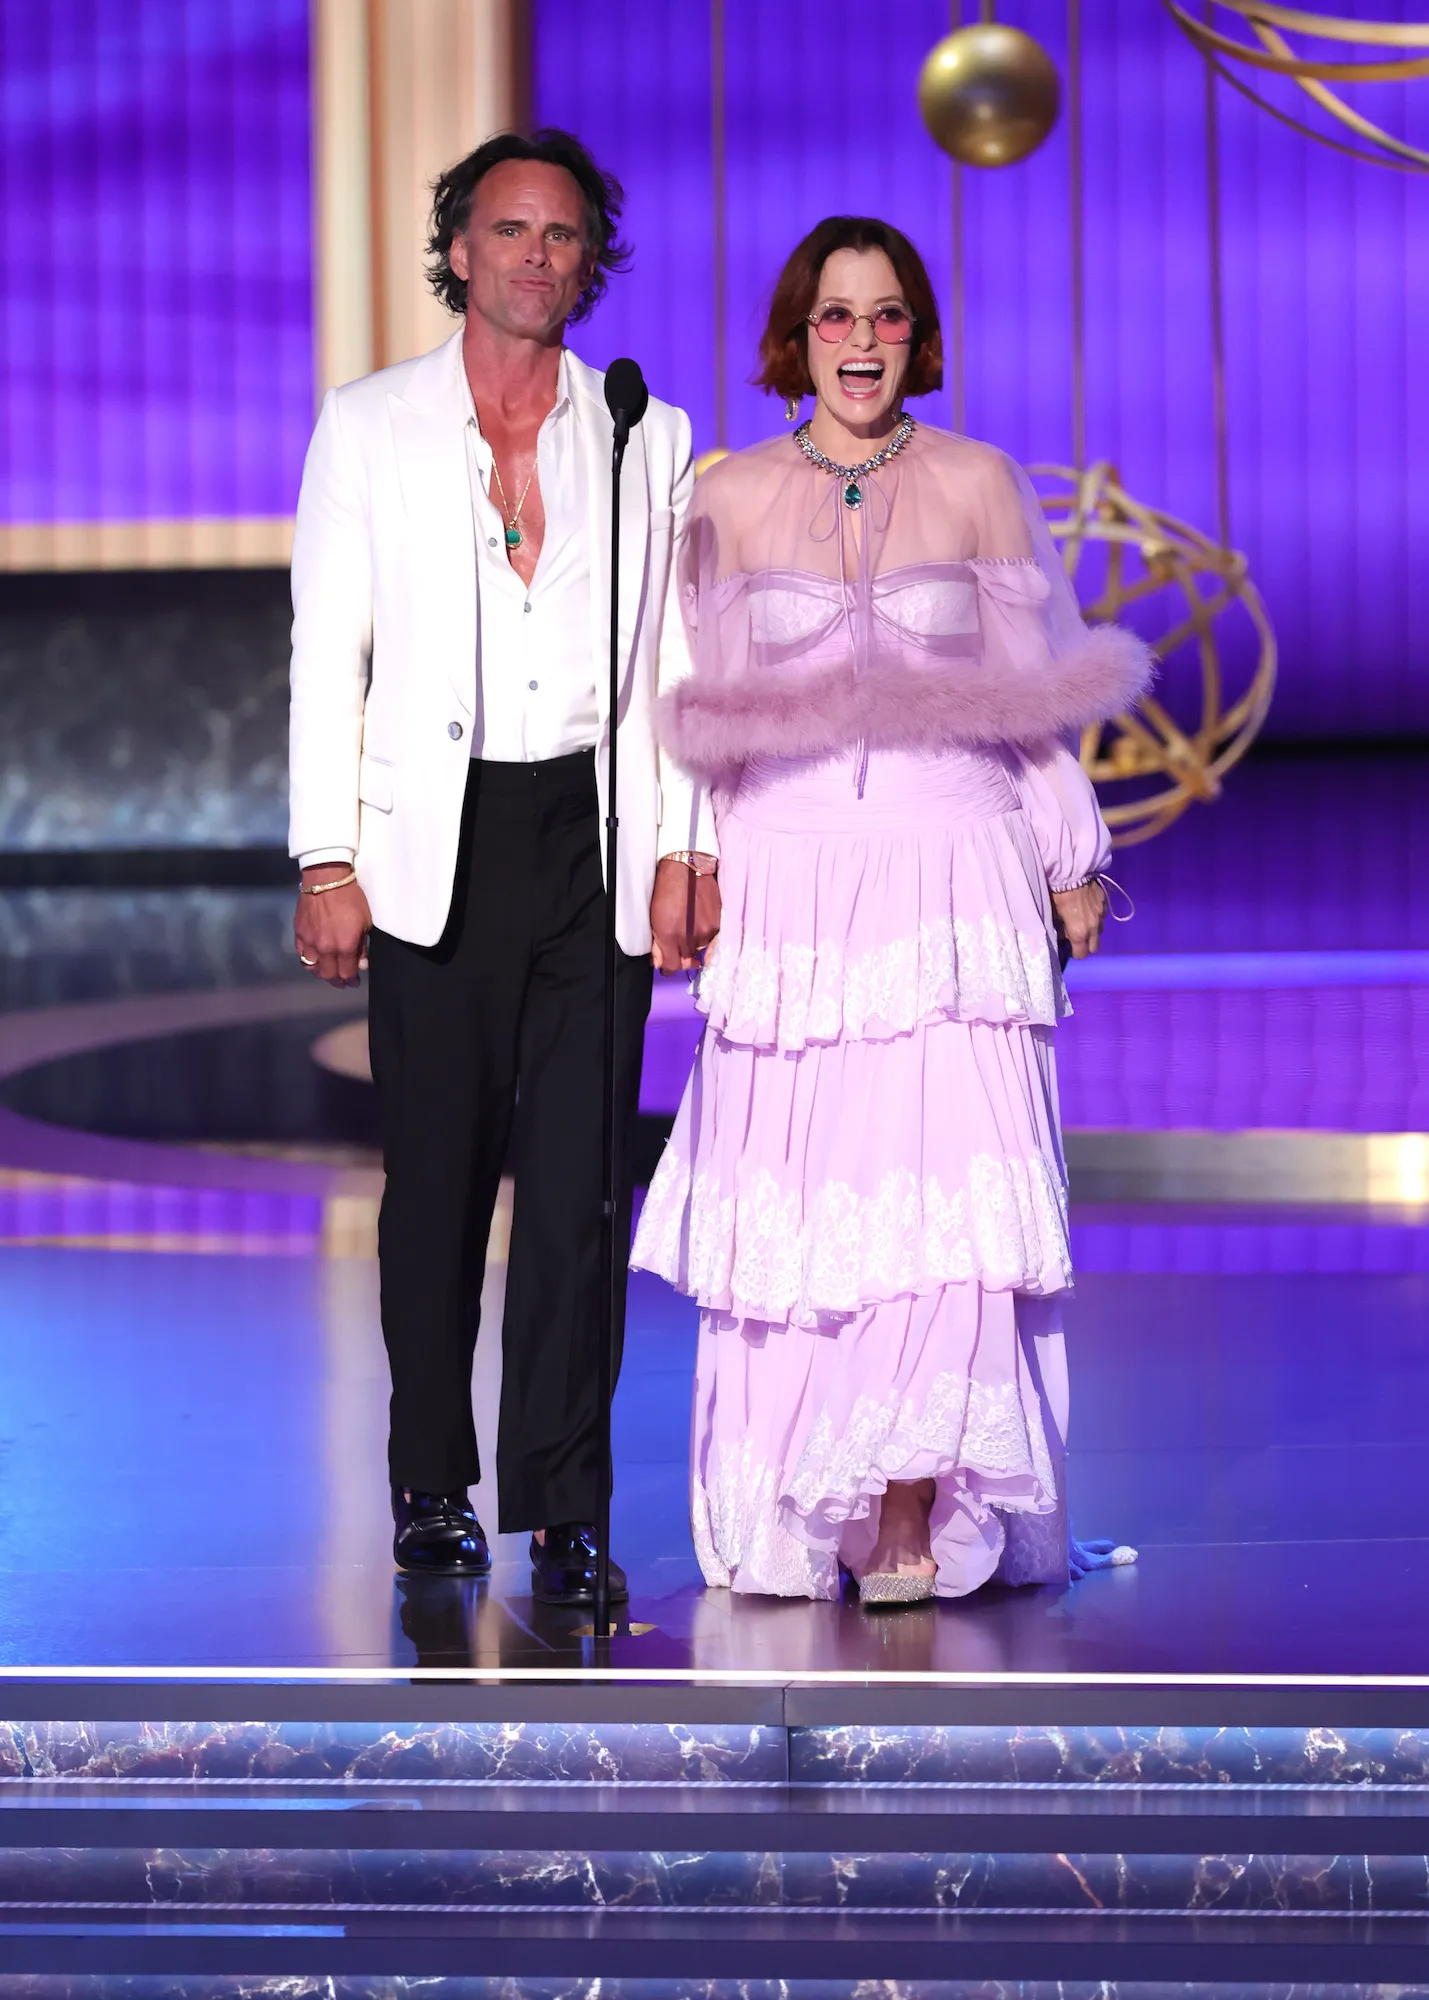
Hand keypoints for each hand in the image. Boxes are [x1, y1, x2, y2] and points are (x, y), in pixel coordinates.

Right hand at [294, 865, 372, 987]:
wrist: (326, 877)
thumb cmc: (351, 897)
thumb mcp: (365, 921)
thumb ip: (362, 946)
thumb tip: (361, 965)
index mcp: (344, 946)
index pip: (346, 973)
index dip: (351, 981)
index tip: (354, 982)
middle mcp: (325, 948)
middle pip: (328, 975)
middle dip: (336, 980)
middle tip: (342, 981)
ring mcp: (309, 941)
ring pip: (312, 967)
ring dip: (321, 972)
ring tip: (328, 971)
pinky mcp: (298, 932)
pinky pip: (301, 953)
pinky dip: (309, 958)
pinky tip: (315, 956)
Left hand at [650, 857, 720, 973]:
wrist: (686, 868)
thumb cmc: (667, 888)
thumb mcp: (655, 918)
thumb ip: (657, 944)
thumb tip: (659, 962)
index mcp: (670, 937)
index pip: (672, 968)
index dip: (669, 966)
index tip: (668, 963)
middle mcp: (690, 938)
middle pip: (688, 960)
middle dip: (682, 954)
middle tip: (679, 941)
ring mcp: (707, 932)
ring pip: (702, 950)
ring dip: (696, 943)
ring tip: (691, 925)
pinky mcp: (719, 924)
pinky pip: (714, 940)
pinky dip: (708, 936)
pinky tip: (701, 923)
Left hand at [1050, 879, 1106, 959]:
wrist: (1073, 871)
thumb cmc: (1058, 893)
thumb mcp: (1053, 913)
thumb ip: (1059, 927)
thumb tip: (1061, 933)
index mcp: (1079, 932)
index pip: (1081, 954)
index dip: (1075, 953)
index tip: (1069, 948)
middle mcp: (1093, 927)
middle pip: (1094, 947)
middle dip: (1086, 946)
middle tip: (1076, 939)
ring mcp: (1102, 915)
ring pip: (1099, 931)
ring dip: (1091, 931)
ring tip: (1081, 923)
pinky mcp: (1105, 903)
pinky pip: (1102, 916)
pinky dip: (1095, 917)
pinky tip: (1087, 910)